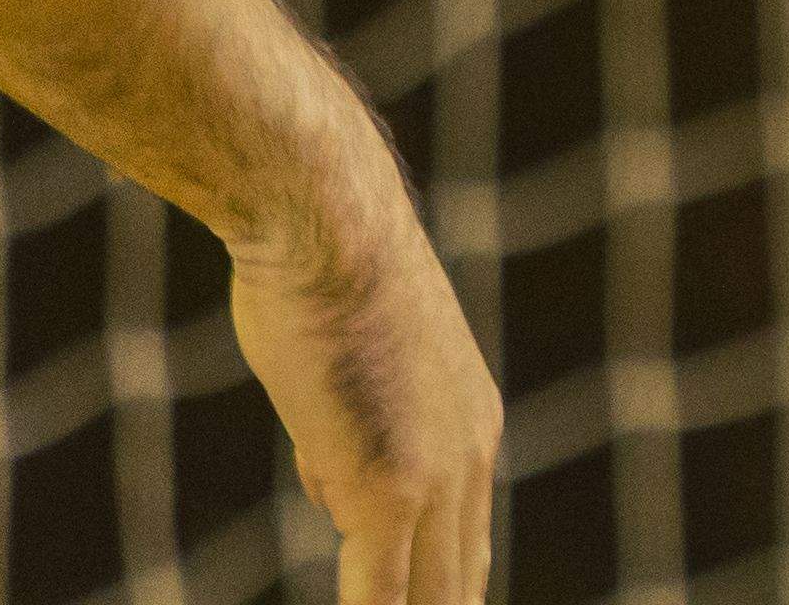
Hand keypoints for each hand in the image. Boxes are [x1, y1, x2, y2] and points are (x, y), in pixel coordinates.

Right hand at [227, 190, 498, 604]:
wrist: (325, 221)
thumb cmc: (319, 275)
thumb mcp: (349, 371)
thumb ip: (352, 440)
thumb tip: (342, 494)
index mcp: (469, 427)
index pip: (464, 546)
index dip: (446, 600)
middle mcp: (469, 456)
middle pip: (460, 585)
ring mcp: (435, 475)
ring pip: (431, 598)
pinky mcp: (390, 487)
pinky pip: (383, 596)